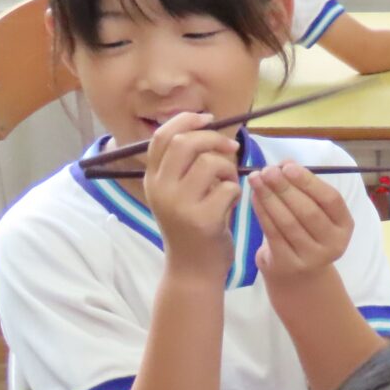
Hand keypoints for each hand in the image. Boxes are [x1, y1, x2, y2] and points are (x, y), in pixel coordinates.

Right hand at [142, 112, 240, 280]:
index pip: (161, 137)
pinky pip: (229, 188)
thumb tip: (208, 127)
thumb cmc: (194, 226)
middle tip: (232, 149)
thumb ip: (186, 164)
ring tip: (228, 186)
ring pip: (210, 163)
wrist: (194, 270)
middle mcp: (160, 190)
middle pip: (185, 142)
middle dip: (214, 140)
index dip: (186, 120)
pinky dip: (237, 192)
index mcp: (152, 180)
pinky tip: (231, 206)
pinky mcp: (201, 219)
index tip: (209, 118)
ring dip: (228, 170)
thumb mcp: (180, 193)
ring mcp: (178, 205)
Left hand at [249, 160, 354, 283]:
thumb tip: (285, 162)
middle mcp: (333, 244)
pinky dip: (262, 212)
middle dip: (285, 187)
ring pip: (287, 222)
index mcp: (344, 226)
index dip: (309, 181)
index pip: (330, 200)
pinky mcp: (288, 264)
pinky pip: (272, 233)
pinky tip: (254, 197)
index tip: (288, 166)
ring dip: (269, 197)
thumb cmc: (307, 233)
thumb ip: (304, 188)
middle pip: (308, 211)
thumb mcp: (315, 212)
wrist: (299, 276)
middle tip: (267, 170)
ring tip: (256, 179)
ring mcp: (311, 257)